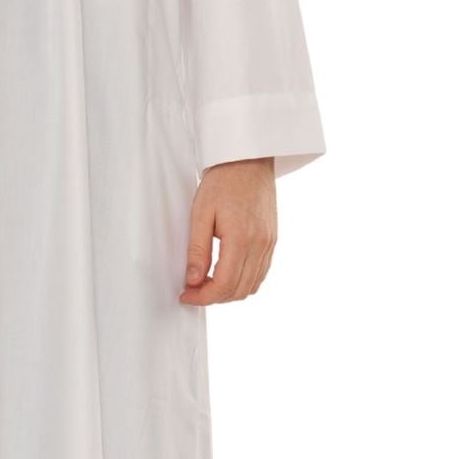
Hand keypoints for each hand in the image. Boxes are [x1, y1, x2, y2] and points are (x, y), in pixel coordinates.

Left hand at [181, 158, 275, 304]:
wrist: (248, 160)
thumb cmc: (223, 181)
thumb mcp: (200, 214)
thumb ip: (197, 250)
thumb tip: (193, 280)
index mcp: (241, 239)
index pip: (224, 285)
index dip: (203, 297)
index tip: (186, 295)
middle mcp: (260, 245)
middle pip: (239, 290)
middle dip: (214, 297)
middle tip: (193, 290)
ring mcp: (270, 243)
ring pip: (252, 286)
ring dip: (229, 291)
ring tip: (207, 282)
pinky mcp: (273, 240)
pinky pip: (261, 273)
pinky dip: (243, 281)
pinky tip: (226, 273)